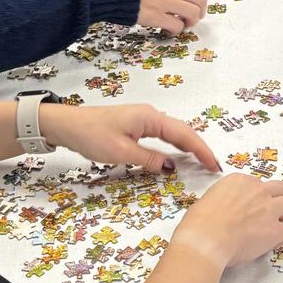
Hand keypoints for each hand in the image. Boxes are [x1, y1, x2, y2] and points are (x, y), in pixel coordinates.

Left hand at [40, 101, 219, 173]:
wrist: (67, 125)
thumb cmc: (92, 136)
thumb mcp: (121, 153)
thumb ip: (149, 160)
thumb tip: (171, 167)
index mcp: (151, 118)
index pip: (184, 135)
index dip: (202, 151)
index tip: (214, 165)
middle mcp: (151, 116)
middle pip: (183, 132)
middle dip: (200, 149)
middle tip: (214, 167)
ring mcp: (144, 120)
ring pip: (173, 134)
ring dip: (189, 147)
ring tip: (202, 163)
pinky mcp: (136, 126)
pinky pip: (162, 136)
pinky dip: (174, 146)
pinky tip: (178, 156)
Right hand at [134, 0, 207, 32]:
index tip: (193, 5)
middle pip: (200, 0)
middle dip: (200, 11)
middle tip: (194, 18)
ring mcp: (165, 2)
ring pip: (193, 13)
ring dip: (191, 22)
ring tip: (183, 25)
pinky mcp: (157, 16)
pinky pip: (178, 26)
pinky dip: (177, 30)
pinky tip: (169, 30)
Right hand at [175, 174, 282, 268]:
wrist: (206, 239)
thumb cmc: (199, 222)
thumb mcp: (208, 199)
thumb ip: (224, 200)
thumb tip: (225, 210)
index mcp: (240, 181)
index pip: (257, 183)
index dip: (256, 197)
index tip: (251, 207)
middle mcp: (258, 190)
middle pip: (279, 188)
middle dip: (275, 200)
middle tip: (267, 213)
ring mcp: (269, 209)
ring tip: (272, 226)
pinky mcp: (275, 229)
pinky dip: (281, 237)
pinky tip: (271, 243)